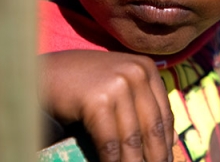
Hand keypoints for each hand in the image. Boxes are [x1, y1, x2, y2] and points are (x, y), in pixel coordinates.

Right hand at [38, 50, 174, 161]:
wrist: (50, 73)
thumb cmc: (87, 83)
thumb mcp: (122, 84)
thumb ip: (143, 105)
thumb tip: (169, 143)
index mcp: (146, 68)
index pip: (165, 114)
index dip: (166, 145)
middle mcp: (136, 73)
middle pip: (153, 128)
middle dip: (155, 158)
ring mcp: (117, 85)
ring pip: (132, 139)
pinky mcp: (98, 101)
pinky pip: (110, 144)